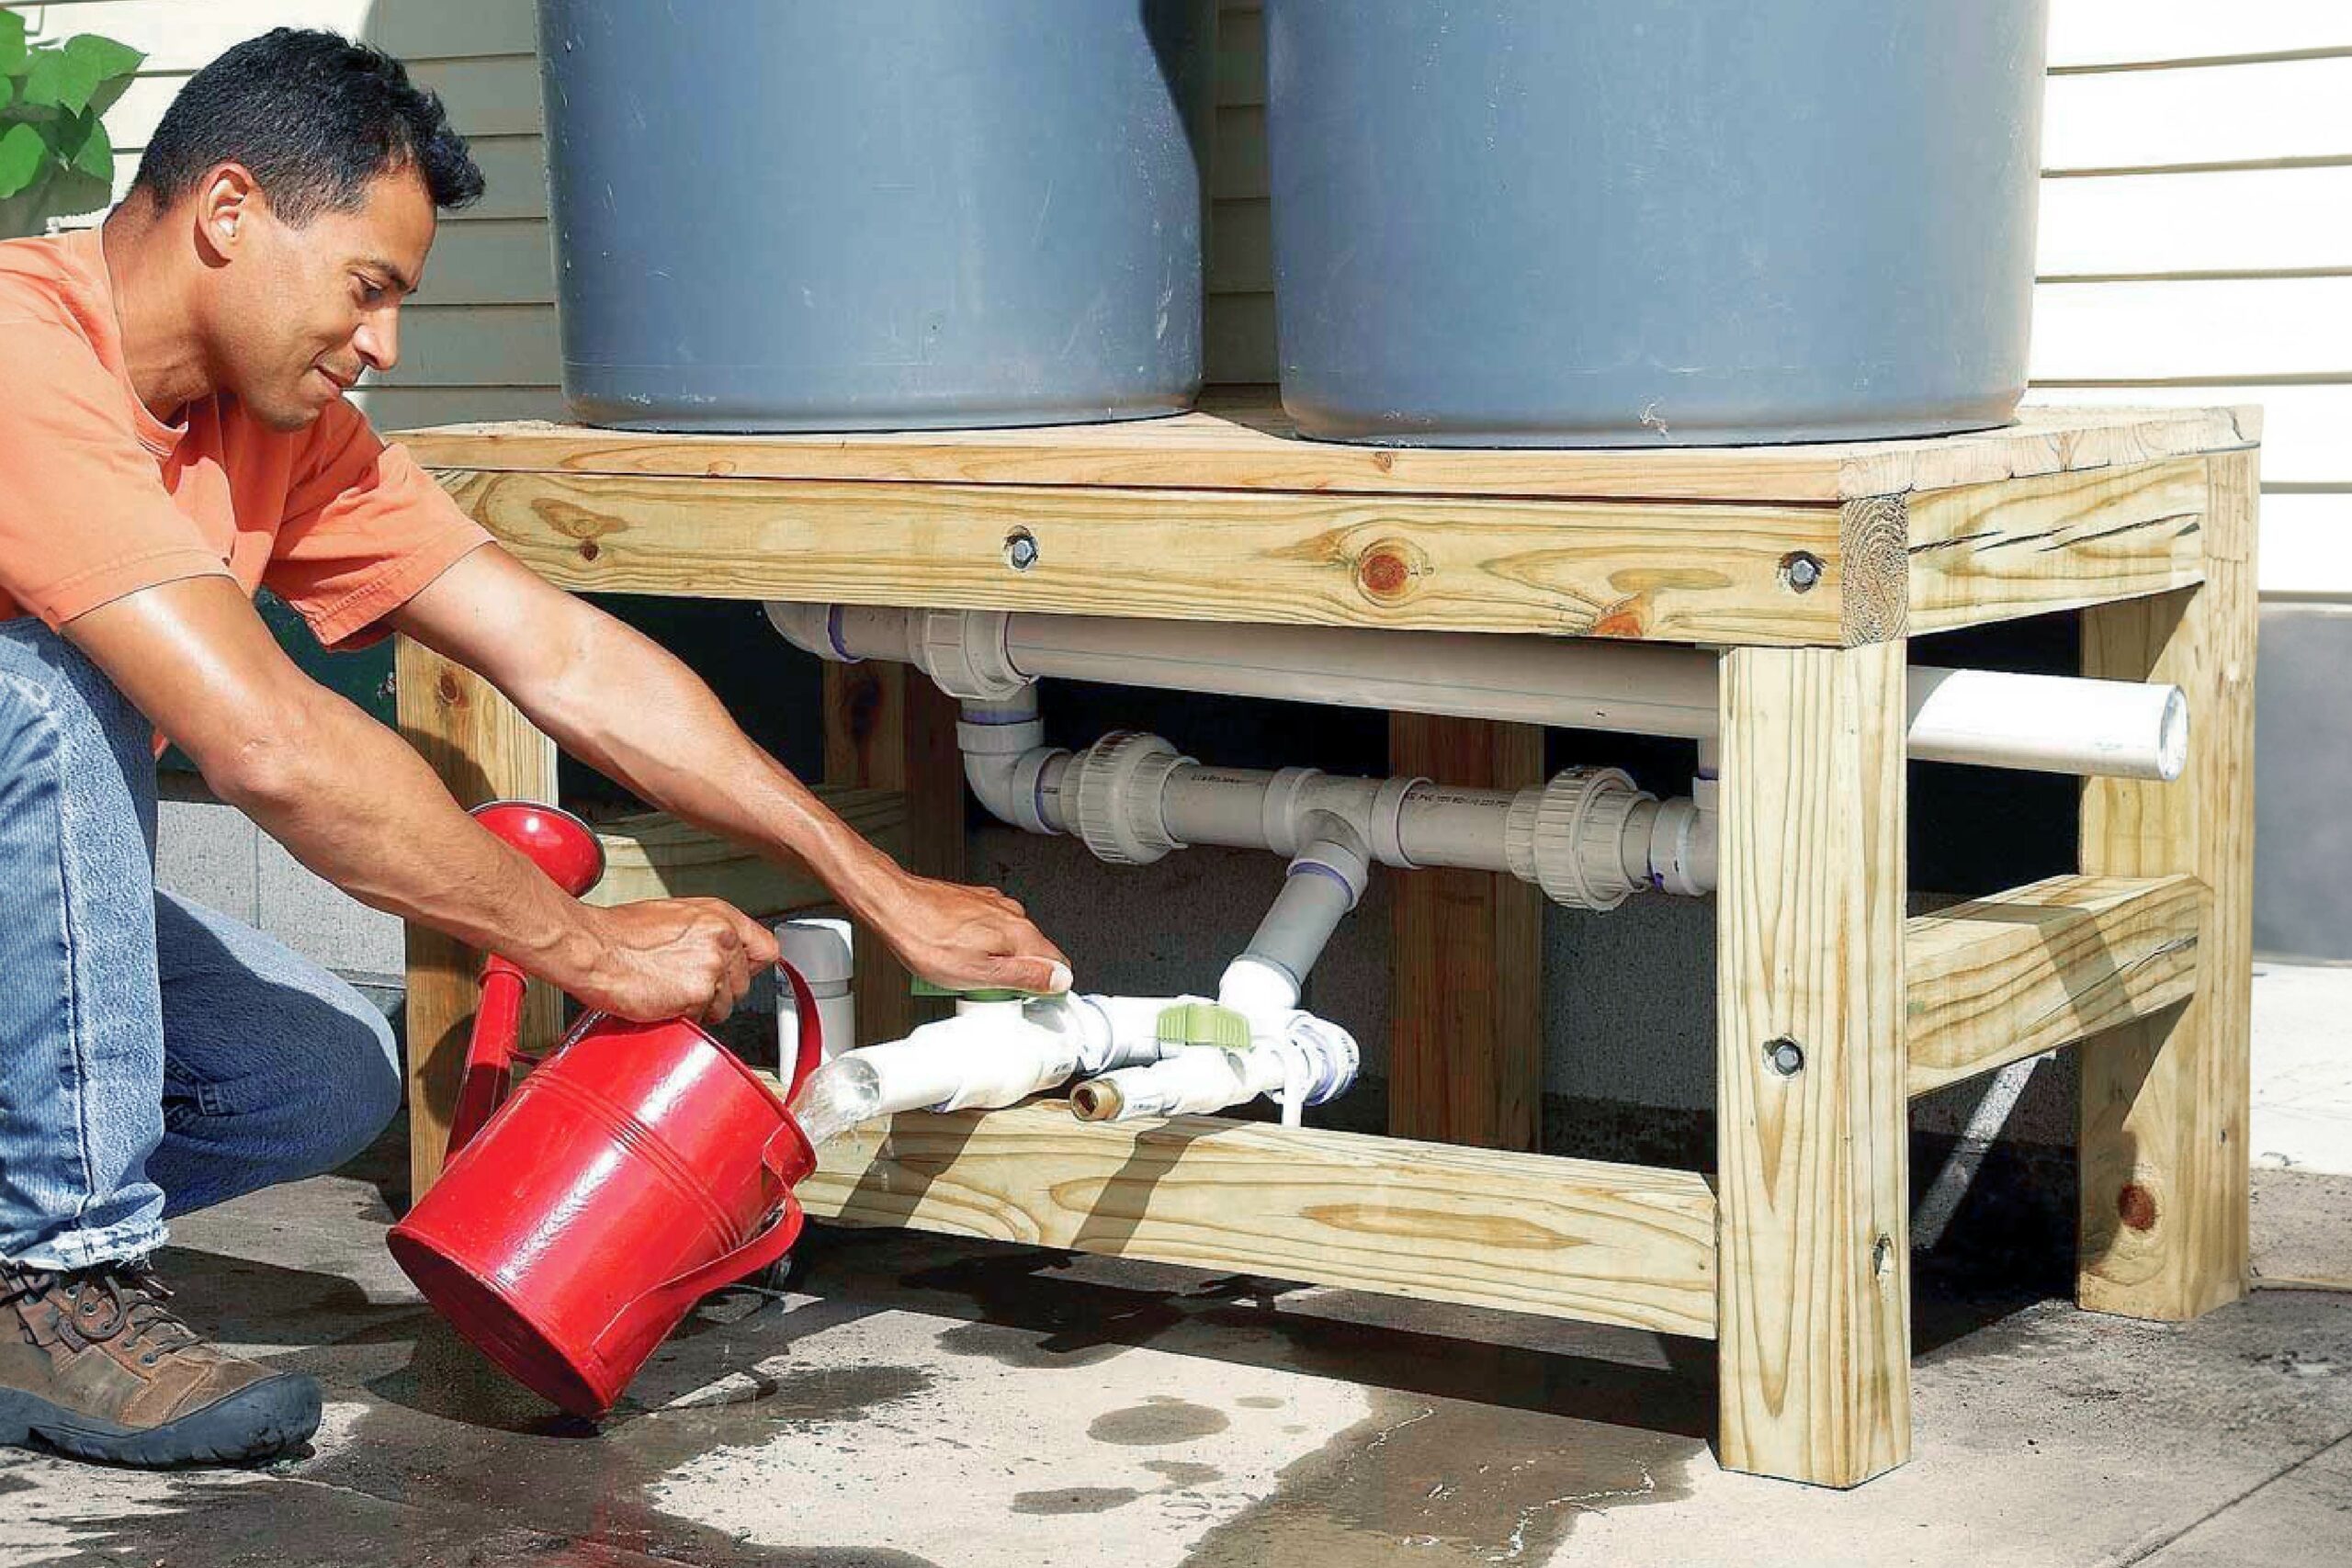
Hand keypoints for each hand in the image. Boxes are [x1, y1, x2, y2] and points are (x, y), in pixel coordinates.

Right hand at [562, 898, 781, 1025]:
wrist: (592, 949)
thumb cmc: (620, 933)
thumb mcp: (675, 917)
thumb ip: (707, 933)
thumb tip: (722, 951)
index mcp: (719, 916)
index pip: (765, 949)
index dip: (750, 968)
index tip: (740, 975)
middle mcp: (722, 938)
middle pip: (744, 984)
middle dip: (719, 992)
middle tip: (686, 985)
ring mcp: (712, 966)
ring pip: (725, 1006)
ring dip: (701, 1007)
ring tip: (670, 991)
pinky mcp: (698, 995)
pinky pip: (703, 1019)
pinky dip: (685, 1018)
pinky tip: (663, 1001)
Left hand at [860, 871, 1072, 995]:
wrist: (893, 905)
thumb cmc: (926, 938)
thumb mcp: (978, 974)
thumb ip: (1024, 977)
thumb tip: (1060, 980)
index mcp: (1019, 933)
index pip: (1058, 965)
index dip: (1046, 988)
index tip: (1026, 1000)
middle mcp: (1012, 915)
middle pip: (1032, 956)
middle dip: (1015, 977)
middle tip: (985, 990)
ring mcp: (992, 906)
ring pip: (1008, 944)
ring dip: (995, 963)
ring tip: (963, 973)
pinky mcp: (974, 903)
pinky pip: (988, 932)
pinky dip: (979, 947)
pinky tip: (955, 955)